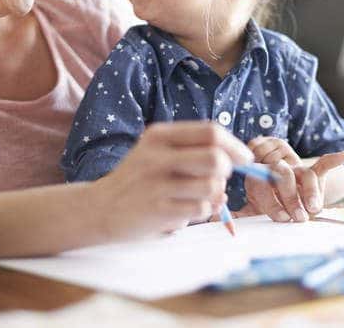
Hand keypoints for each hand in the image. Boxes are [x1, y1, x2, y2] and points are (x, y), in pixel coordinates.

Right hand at [94, 122, 252, 239]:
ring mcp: (156, 184)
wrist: (99, 207)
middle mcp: (157, 156)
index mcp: (159, 135)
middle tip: (218, 178)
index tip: (244, 158)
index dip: (235, 145)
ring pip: (212, 186)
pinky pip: (201, 209)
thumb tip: (238, 157)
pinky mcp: (158, 210)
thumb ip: (192, 149)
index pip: (210, 132)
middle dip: (226, 171)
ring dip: (214, 194)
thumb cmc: (137, 178)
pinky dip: (202, 211)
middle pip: (215, 158)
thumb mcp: (156, 151)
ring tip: (196, 196)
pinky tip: (184, 210)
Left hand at [235, 136, 343, 221]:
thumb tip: (218, 220)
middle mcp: (277, 170)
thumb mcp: (251, 207)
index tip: (280, 218)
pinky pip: (323, 164)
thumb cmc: (266, 202)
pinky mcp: (313, 173)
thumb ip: (238, 214)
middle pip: (283, 176)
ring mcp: (296, 170)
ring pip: (303, 174)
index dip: (271, 200)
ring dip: (309, 191)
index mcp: (259, 178)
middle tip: (296, 217)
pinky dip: (332, 159)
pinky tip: (343, 156)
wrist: (281, 188)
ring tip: (313, 208)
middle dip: (290, 198)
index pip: (262, 183)